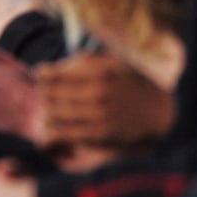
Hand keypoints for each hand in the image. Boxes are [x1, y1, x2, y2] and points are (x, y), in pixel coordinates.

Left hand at [35, 52, 175, 153]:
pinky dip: (56, 129)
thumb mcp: (110, 62)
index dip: (42, 74)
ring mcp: (100, 116)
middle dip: (43, 93)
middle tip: (42, 92)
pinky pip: (69, 133)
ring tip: (46, 109)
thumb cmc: (127, 81)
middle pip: (51, 95)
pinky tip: (52, 125)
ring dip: (46, 111)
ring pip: (56, 115)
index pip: (54, 75)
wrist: (156, 110)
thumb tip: (46, 69)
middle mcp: (99, 94)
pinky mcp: (102, 135)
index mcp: (99, 73)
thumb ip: (80, 61)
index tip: (40, 74)